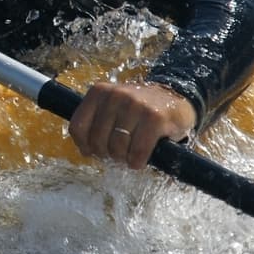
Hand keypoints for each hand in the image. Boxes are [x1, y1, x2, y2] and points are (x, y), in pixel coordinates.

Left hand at [67, 81, 197, 170]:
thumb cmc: (138, 109)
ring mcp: (136, 105)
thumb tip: (85, 150)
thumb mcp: (112, 107)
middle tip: (118, 154)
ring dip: (123, 159)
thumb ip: (95, 122)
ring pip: (117, 147)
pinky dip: (137, 162)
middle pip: (97, 141)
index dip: (84, 145)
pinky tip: (140, 160)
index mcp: (99, 91)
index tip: (94, 151)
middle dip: (107, 154)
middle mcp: (115, 95)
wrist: (175, 98)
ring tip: (130, 155)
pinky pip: (138, 152)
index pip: (77, 127)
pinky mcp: (155, 118)